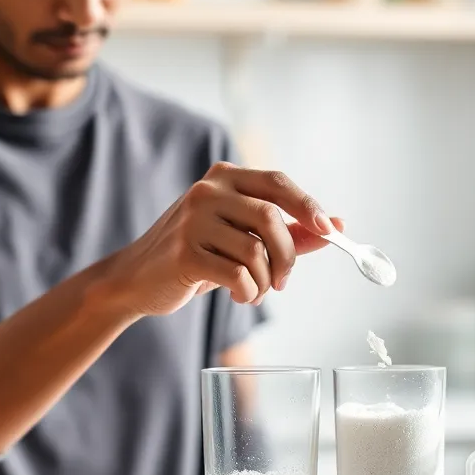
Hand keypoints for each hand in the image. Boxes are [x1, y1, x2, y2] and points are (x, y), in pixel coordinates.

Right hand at [103, 162, 341, 316]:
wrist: (137, 280)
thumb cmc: (197, 256)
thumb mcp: (242, 238)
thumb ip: (288, 232)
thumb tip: (336, 226)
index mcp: (224, 179)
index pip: (276, 183)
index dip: (308, 206)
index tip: (330, 231)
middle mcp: (207, 192)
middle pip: (270, 217)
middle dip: (287, 256)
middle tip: (284, 281)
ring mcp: (192, 220)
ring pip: (255, 251)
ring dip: (265, 281)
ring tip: (256, 291)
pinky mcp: (184, 252)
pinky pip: (237, 275)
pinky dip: (248, 292)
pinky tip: (239, 295)